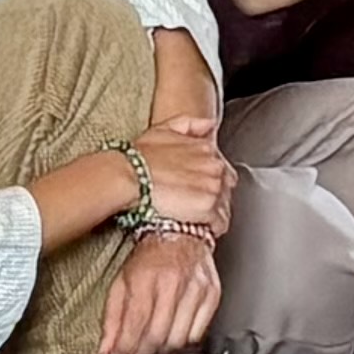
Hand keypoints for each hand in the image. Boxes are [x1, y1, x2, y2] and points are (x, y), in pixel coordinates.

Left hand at [102, 225, 222, 353]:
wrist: (182, 230)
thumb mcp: (122, 280)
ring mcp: (195, 290)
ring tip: (154, 343)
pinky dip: (184, 340)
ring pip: (178, 339)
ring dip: (162, 349)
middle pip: (157, 336)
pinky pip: (198, 333)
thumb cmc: (151, 255)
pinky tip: (173, 333)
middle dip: (142, 353)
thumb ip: (112, 316)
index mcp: (145, 278)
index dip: (125, 348)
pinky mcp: (212, 295)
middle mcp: (172, 283)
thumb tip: (106, 348)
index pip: (135, 325)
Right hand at [126, 119, 237, 246]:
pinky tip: (200, 229)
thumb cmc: (138, 156)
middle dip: (214, 198)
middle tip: (194, 207)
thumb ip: (190, 125)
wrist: (127, 177)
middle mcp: (215, 167)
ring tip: (195, 220)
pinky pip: (219, 223)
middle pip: (226, 188)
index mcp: (206, 149)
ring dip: (213, 214)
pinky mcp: (207, 208)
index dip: (211, 182)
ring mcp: (213, 188)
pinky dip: (212, 228)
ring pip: (225, 206)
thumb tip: (209, 125)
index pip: (223, 169)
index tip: (199, 190)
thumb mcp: (163, 129)